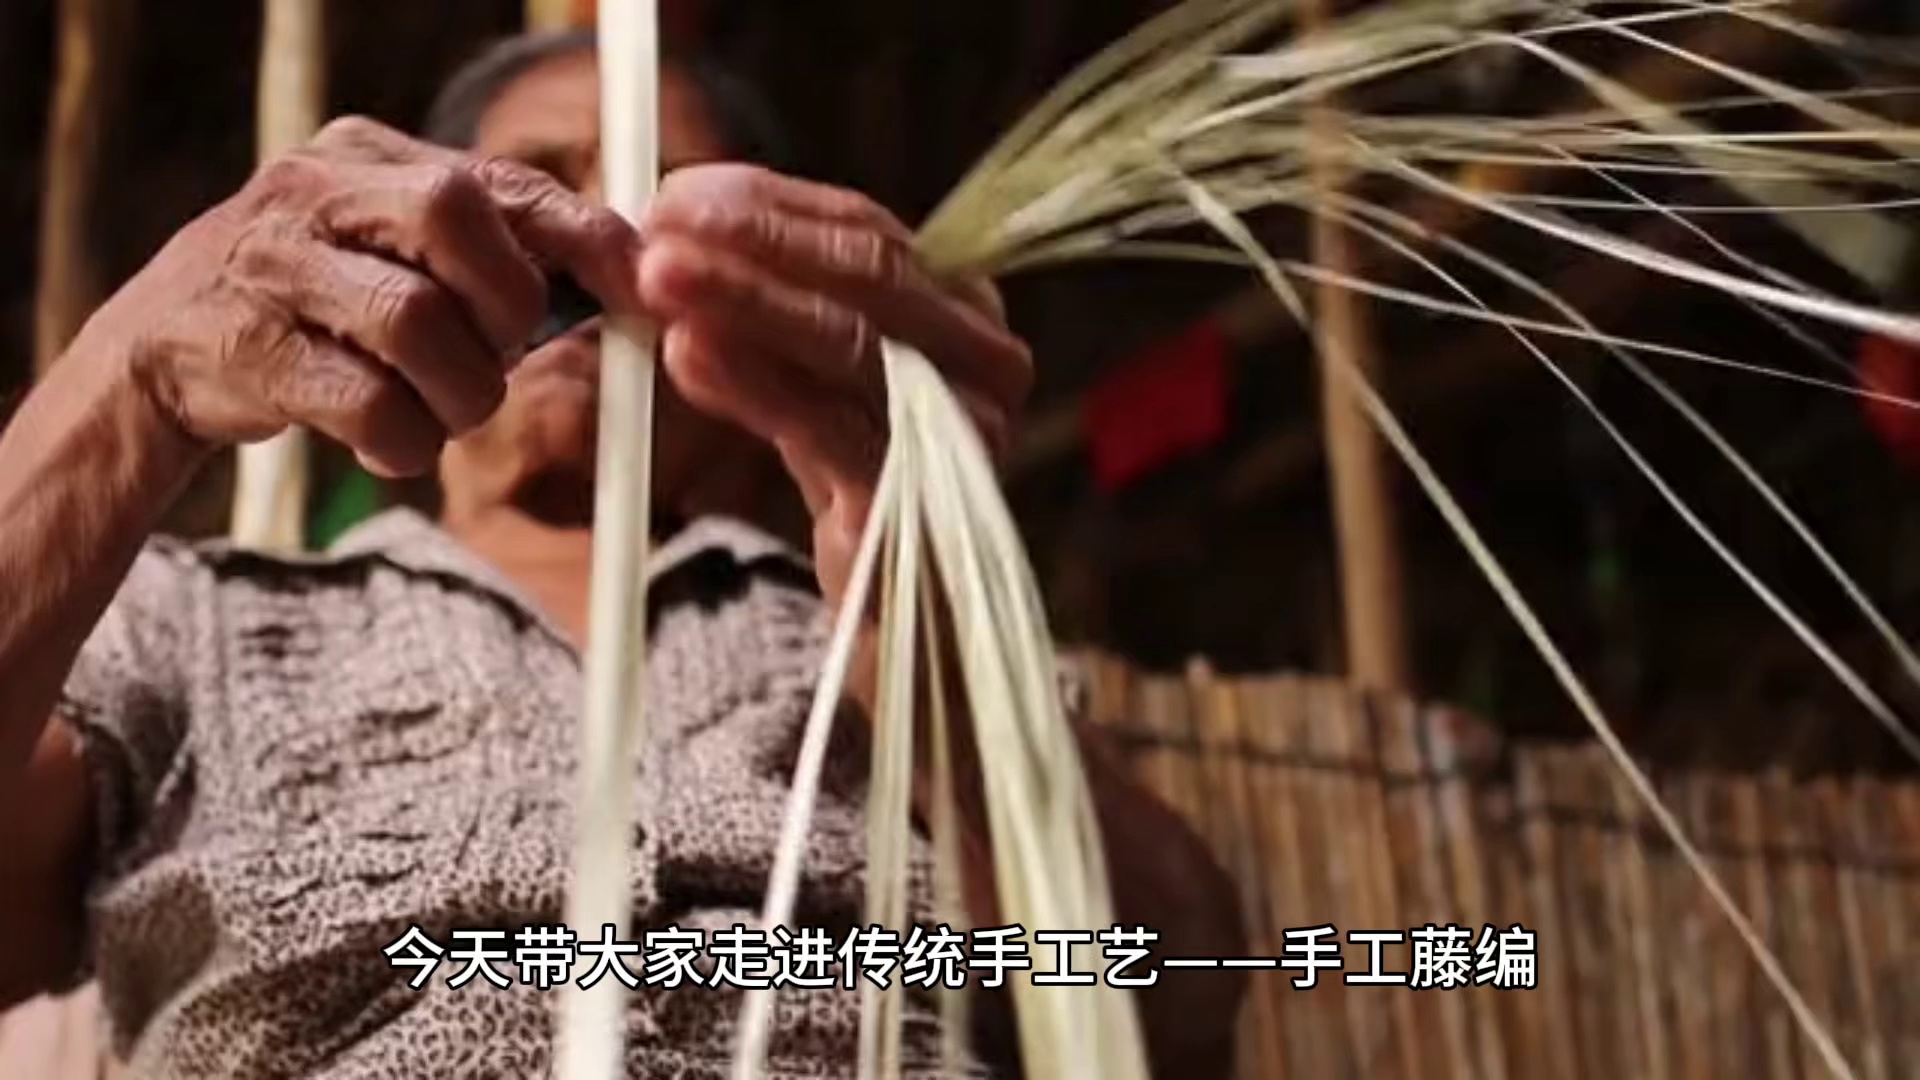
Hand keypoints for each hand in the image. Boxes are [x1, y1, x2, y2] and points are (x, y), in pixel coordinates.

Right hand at [74, 117, 640, 477]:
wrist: (166, 351)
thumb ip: (494, 255)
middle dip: (506, 306)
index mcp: (370, 157)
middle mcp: (315, 189)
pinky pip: (367, 405)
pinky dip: (404, 441)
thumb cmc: (322, 305)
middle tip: (500, 359)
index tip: (635, 290)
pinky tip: (391, 441)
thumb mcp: (398, 254)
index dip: (582, 236)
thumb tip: (623, 284)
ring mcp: (272, 264)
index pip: (500, 180)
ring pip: (416, 321)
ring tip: (443, 412)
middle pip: (455, 216)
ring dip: (458, 393)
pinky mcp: (246, 348)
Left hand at [634, 165, 1032, 607]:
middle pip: (866, 273)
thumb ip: (770, 305)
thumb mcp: (814, 375)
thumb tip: (670, 225)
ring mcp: (961, 430)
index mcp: (966, 312)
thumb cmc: (855, 476)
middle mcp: (983, 361)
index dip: (768, 204)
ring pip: (847, 339)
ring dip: (742, 298)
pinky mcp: (918, 497)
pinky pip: (829, 425)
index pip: (868, 230)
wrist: (904, 611)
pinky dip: (754, 383)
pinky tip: (686, 355)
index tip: (675, 194)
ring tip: (656, 274)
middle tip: (659, 222)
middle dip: (753, 239)